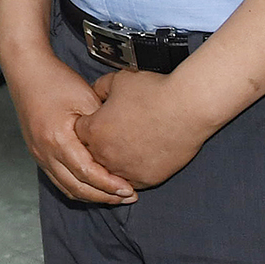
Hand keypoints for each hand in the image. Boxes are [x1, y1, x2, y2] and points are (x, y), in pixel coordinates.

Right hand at [3, 43, 136, 203]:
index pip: (87, 173)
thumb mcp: (86, 98)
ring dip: (91, 195)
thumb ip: (101, 127)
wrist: (26, 69)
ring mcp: (38, 154)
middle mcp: (44, 152)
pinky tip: (93, 185)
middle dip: (104, 196)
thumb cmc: (56, 80)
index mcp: (57, 139)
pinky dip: (77, 186)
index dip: (109, 185)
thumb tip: (120, 150)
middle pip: (76, 187)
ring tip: (114, 195)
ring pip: (66, 187)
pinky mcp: (37, 152)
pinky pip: (58, 179)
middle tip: (127, 197)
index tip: (130, 189)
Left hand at [73, 67, 214, 192]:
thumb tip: (95, 94)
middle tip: (110, 136)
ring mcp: (126, 170)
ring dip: (112, 163)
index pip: (78, 134)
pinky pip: (131, 182)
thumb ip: (99, 89)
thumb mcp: (117, 81)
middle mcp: (106, 155)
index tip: (96, 122)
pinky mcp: (147, 179)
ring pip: (109, 173)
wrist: (186, 108)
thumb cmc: (153, 92)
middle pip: (90, 156)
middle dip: (96, 146)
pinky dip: (131, 173)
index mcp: (94, 131)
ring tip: (123, 150)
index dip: (86, 126)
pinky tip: (137, 161)